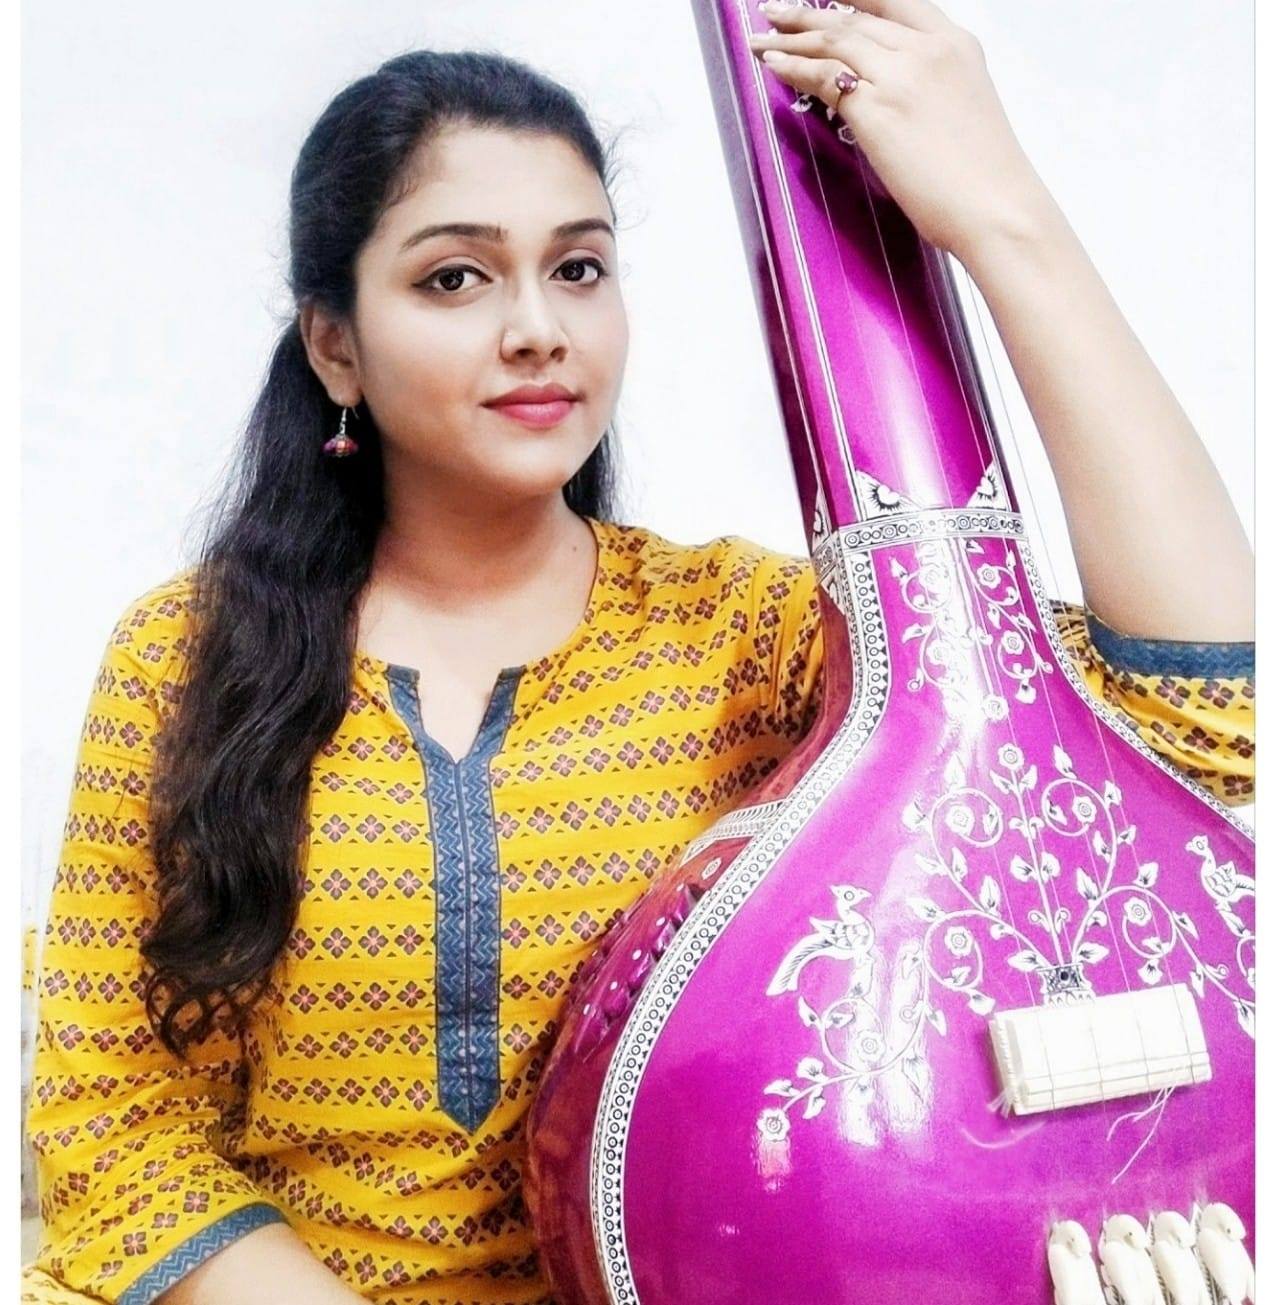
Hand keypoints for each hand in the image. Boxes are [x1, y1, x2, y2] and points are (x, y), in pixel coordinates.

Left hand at [747, 0, 1049, 260]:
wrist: (997, 208)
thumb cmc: (984, 178)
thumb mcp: (963, 109)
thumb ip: (929, 88)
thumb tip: (891, 96)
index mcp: (955, 44)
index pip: (893, 2)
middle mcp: (927, 49)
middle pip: (855, 18)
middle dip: (808, 13)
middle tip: (776, 11)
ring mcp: (900, 76)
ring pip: (834, 39)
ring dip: (790, 37)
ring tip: (761, 38)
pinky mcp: (876, 109)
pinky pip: (823, 76)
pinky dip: (792, 67)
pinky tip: (772, 64)